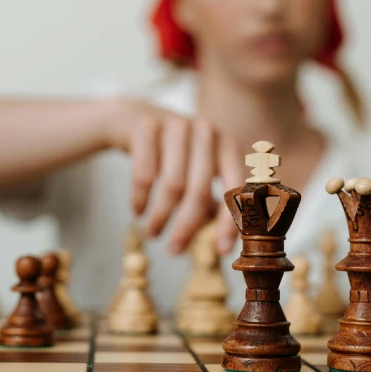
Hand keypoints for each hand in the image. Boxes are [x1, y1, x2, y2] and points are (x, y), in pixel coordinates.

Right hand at [106, 98, 241, 254]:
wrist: (134, 119)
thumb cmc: (173, 154)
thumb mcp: (199, 170)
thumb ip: (214, 200)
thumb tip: (225, 242)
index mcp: (227, 144)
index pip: (236, 187)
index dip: (230, 221)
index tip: (221, 251)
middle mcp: (206, 131)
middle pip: (200, 191)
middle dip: (187, 226)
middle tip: (175, 251)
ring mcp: (176, 125)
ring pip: (173, 185)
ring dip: (161, 217)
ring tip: (153, 233)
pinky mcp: (146, 127)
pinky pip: (145, 175)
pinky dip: (140, 199)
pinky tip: (138, 211)